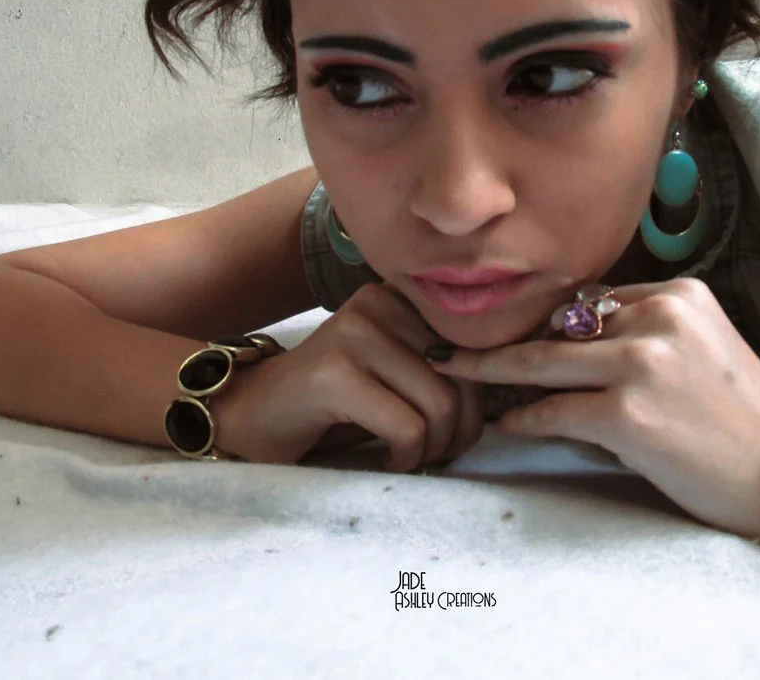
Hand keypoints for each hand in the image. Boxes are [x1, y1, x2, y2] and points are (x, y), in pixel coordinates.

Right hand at [213, 284, 483, 471]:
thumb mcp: (396, 374)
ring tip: (411, 460)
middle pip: (463, 376)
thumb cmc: (333, 406)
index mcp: (399, 297)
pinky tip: (387, 462)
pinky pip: (406, 427)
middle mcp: (378, 304)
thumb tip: (512, 388)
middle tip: (437, 457)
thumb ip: (443, 368)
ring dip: (434, 449)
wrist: (248, 417)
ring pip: (439, 404)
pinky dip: (406, 458)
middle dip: (461, 430)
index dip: (478, 399)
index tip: (457, 431)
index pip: (475, 346)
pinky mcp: (334, 375)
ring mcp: (354, 334)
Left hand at [442, 278, 759, 538]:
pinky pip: (552, 411)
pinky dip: (522, 418)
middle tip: (449, 344)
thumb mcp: (703, 349)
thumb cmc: (745, 419)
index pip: (591, 299)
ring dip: (492, 373)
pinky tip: (504, 423)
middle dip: (501, 337)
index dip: (548, 321)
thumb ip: (643, 334)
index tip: (512, 331)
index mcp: (678, 294)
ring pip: (542, 363)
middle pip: (557, 324)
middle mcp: (659, 317)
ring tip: (458, 374)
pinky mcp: (628, 416)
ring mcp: (642, 365)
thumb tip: (566, 344)